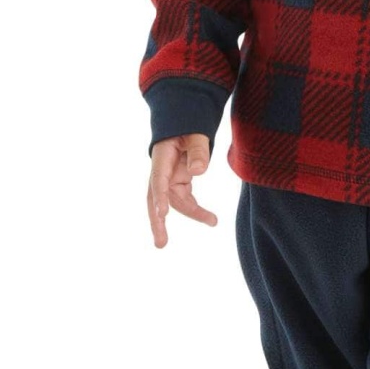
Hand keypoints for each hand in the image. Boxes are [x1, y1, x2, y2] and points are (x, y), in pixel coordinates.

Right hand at [147, 133, 217, 247]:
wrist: (183, 125)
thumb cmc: (187, 127)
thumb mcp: (195, 134)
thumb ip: (198, 150)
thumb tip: (199, 171)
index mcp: (161, 158)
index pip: (158, 180)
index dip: (159, 197)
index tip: (163, 213)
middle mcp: (162, 171)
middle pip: (156, 200)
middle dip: (158, 222)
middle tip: (161, 244)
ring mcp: (169, 178)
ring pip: (176, 202)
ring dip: (192, 214)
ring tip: (213, 221)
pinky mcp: (179, 182)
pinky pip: (185, 199)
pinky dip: (196, 209)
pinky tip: (210, 218)